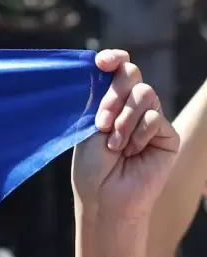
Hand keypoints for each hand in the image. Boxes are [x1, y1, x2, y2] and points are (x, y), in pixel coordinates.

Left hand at [72, 50, 179, 220]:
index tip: (102, 62)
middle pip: (131, 75)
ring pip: (144, 94)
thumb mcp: (88, 127)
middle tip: (101, 122)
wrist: (105, 197)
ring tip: (113, 145)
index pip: (117, 70)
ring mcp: (151, 119)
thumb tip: (103, 66)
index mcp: (109, 102)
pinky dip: (139, 133)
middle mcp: (130, 107)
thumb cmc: (91, 166)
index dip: (113, 59)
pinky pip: (155, 117)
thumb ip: (99, 97)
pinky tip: (131, 152)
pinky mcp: (167, 134)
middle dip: (114, 95)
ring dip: (124, 119)